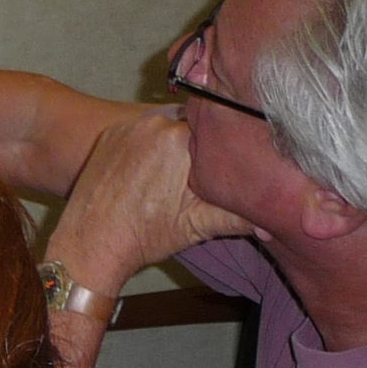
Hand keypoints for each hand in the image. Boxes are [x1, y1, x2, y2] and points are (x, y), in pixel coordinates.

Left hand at [49, 109, 253, 300]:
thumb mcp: (199, 225)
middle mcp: (154, 124)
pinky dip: (151, 145)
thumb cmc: (145, 236)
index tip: (234, 162)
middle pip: (194, 127)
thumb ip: (239, 216)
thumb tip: (275, 221)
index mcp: (179, 140)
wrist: (91, 243)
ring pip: (169, 127)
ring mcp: (129, 127)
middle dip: (203, 147)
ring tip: (180, 173)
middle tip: (207, 171)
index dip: (228, 147)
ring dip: (177, 144)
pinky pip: (142, 131)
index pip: (218, 131)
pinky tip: (153, 171)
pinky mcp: (111, 134)